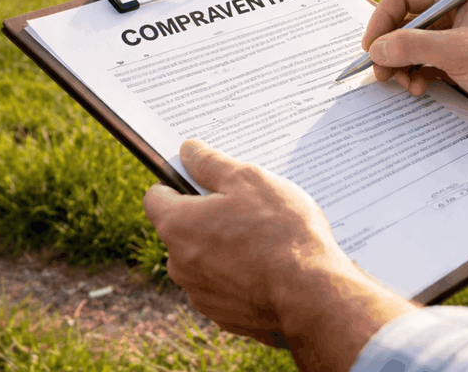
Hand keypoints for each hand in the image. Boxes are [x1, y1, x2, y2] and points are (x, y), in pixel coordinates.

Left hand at [143, 140, 415, 371]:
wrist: (312, 295)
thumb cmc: (279, 230)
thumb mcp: (248, 179)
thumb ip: (210, 162)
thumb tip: (188, 150)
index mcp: (177, 225)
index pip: (155, 197)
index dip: (177, 183)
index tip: (202, 180)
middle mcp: (179, 264)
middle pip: (181, 229)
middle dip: (205, 216)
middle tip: (243, 206)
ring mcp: (200, 294)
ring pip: (203, 259)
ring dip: (223, 247)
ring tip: (262, 237)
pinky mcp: (224, 316)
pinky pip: (224, 286)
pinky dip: (239, 275)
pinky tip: (268, 267)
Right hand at [363, 0, 467, 154]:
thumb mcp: (456, 51)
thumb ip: (411, 47)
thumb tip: (375, 50)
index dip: (382, 18)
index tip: (372, 46)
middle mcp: (452, 13)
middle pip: (401, 22)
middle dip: (389, 47)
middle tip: (380, 71)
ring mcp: (452, 39)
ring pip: (407, 46)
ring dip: (399, 65)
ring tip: (402, 83)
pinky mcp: (454, 64)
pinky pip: (419, 65)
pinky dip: (412, 76)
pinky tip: (417, 89)